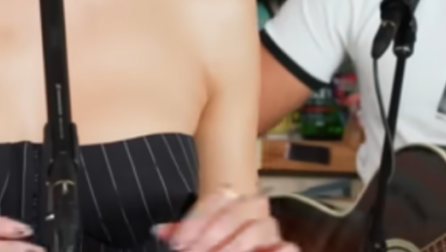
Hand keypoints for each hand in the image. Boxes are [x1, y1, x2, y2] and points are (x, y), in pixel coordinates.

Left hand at [154, 189, 297, 251]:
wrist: (237, 251)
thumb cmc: (217, 246)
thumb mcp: (198, 241)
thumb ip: (182, 235)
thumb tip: (157, 231)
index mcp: (233, 203)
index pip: (219, 198)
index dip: (196, 220)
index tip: (177, 243)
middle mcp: (255, 212)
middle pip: (239, 209)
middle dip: (213, 232)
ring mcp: (272, 232)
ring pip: (261, 226)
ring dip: (236, 244)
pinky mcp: (288, 249)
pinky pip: (287, 247)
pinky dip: (273, 251)